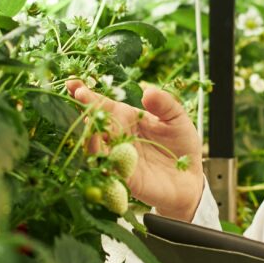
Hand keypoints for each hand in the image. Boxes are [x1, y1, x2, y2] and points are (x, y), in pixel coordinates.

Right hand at [64, 79, 204, 220]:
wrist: (190, 179)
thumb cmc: (181, 145)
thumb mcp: (177, 118)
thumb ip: (164, 104)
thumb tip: (147, 90)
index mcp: (127, 118)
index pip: (104, 104)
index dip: (88, 94)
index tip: (73, 83)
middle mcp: (118, 136)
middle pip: (96, 121)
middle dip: (86, 107)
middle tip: (77, 93)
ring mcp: (118, 156)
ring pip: (95, 143)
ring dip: (89, 131)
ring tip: (88, 117)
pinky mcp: (123, 177)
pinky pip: (107, 165)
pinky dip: (100, 155)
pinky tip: (97, 143)